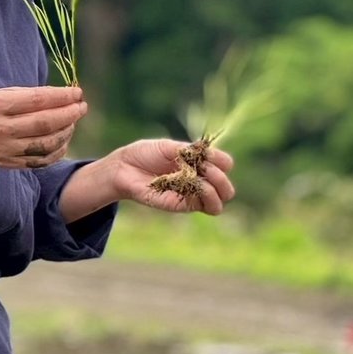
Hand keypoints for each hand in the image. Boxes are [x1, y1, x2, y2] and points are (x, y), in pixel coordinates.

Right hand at [0, 86, 87, 168]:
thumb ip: (25, 95)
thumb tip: (60, 95)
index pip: (36, 100)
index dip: (61, 96)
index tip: (77, 93)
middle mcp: (0, 129)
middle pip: (44, 123)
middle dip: (69, 114)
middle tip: (82, 107)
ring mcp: (5, 149)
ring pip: (46, 143)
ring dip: (66, 132)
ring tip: (73, 121)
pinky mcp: (10, 163)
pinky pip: (41, 160)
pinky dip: (58, 151)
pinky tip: (64, 140)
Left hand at [106, 138, 234, 214]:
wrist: (124, 167)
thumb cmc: (145, 154)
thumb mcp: (170, 147)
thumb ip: (190, 151)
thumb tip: (211, 154)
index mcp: (197, 163)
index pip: (225, 165)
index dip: (222, 160)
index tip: (207, 154)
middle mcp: (198, 180)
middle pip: (227, 188)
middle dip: (222, 176)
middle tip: (206, 167)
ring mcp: (191, 194)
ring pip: (221, 200)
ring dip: (218, 186)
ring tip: (202, 177)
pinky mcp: (182, 205)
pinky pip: (206, 206)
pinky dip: (206, 194)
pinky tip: (195, 184)